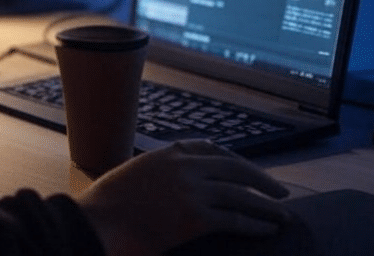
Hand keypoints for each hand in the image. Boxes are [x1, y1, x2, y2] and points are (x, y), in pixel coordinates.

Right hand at [76, 140, 290, 255]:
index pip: (208, 148)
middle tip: (279, 191)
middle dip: (260, 179)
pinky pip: (235, 219)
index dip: (232, 159)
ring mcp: (191, 190)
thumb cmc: (105, 206)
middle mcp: (182, 167)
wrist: (96, 223)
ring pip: (241, 194)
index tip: (245, 169)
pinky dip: (256, 225)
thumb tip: (168, 186)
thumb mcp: (130, 176)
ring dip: (266, 205)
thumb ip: (154, 174)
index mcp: (166, 154)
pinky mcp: (195, 217)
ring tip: (283, 214)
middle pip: (234, 167)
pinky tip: (268, 230)